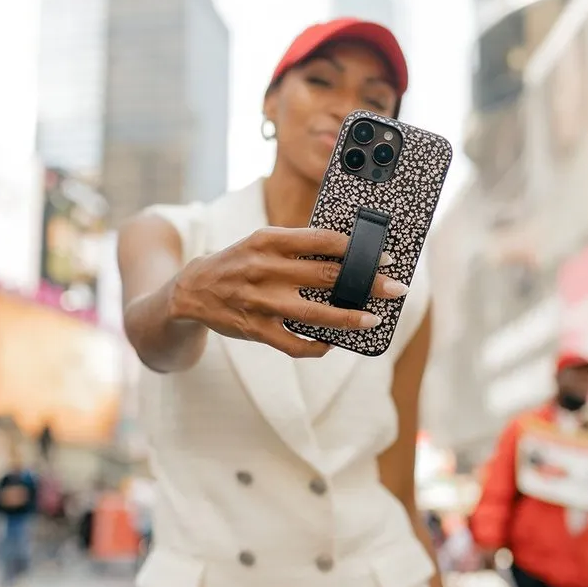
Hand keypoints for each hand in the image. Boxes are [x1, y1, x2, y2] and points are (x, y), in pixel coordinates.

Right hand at [168, 226, 405, 358]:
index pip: (322, 240)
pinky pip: (294, 344)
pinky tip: (333, 343)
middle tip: (395, 288)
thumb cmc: (239, 263)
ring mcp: (260, 301)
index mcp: (269, 240)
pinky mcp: (255, 329)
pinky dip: (317, 346)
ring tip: (373, 319)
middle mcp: (265, 269)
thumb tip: (348, 254)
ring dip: (349, 318)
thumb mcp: (262, 243)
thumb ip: (298, 246)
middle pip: (326, 276)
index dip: (358, 249)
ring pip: (314, 313)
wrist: (192, 289)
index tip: (386, 257)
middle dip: (367, 282)